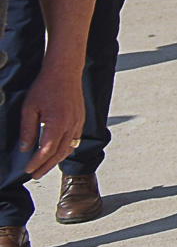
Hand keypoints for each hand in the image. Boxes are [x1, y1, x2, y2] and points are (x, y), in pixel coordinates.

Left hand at [18, 64, 84, 181]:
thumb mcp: (29, 108)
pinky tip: (59, 151)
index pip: (46, 150)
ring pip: (69, 148)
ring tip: (46, 166)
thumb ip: (27, 130)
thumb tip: (25, 148)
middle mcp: (70, 125)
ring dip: (57, 159)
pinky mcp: (81, 118)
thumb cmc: (46, 87)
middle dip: (47, 166)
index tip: (28, 169)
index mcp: (57, 123)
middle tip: (36, 175)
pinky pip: (75, 139)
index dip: (36, 162)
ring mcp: (78, 122)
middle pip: (59, 153)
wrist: (64, 71)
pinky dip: (67, 149)